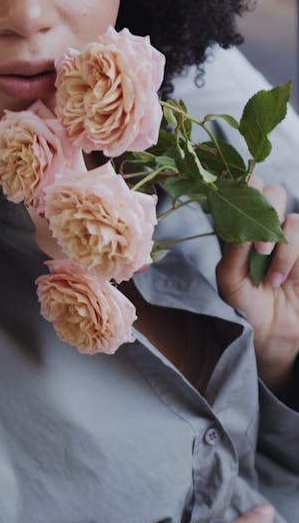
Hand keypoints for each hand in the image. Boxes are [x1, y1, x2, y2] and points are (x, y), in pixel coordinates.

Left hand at [215, 176, 298, 395]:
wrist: (272, 334)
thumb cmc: (245, 306)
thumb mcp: (230, 282)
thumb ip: (233, 253)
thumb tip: (243, 227)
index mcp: (242, 227)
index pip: (246, 189)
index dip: (247, 188)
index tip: (243, 202)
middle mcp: (268, 226)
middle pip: (274, 192)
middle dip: (268, 215)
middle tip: (260, 249)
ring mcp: (292, 239)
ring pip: (294, 220)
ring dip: (284, 252)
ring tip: (273, 281)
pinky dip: (295, 260)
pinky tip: (288, 282)